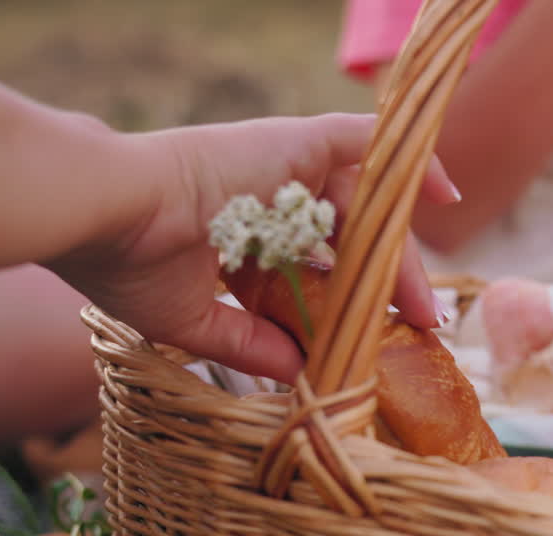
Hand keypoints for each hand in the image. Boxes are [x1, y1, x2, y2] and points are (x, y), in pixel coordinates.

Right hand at [47, 113, 458, 384]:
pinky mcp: (298, 142)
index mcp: (242, 232)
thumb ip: (250, 342)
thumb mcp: (195, 320)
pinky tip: (448, 194)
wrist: (104, 214)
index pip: (311, 264)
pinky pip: (369, 142)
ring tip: (424, 306)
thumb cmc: (128, 265)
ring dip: (400, 253)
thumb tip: (298, 376)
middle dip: (385, 283)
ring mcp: (286, 166)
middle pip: (348, 238)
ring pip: (364, 204)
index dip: (343, 298)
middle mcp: (270, 195)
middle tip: (418, 327)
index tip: (372, 335)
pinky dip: (407, 162)